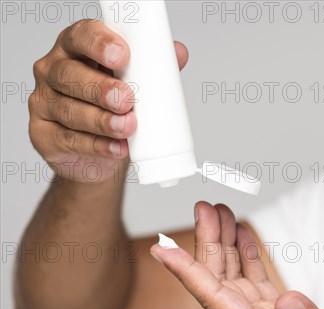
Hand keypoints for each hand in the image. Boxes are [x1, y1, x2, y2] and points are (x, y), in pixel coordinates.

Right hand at [28, 19, 188, 182]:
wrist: (101, 156)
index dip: (100, 43)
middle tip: (127, 99)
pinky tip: (117, 147)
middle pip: (70, 74)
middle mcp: (55, 71)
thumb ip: (155, 68)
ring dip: (102, 120)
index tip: (122, 55)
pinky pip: (68, 139)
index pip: (81, 36)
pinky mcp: (43, 135)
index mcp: (77, 49)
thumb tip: (178, 52)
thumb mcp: (138, 86)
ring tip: (127, 127)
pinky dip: (97, 145)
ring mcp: (44, 103)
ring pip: (69, 109)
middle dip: (101, 88)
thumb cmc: (115, 110)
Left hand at [150, 202, 323, 308]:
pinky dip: (246, 254)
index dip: (186, 273)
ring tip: (218, 212)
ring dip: (224, 243)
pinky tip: (241, 236)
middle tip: (204, 206)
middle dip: (207, 241)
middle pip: (218, 279)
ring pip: (233, 275)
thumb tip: (288, 301)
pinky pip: (254, 278)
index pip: (213, 300)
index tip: (161, 249)